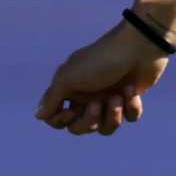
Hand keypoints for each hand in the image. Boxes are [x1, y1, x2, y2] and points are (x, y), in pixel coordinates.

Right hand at [34, 23, 172, 136]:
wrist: (138, 46)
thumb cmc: (100, 60)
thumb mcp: (69, 77)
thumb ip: (52, 98)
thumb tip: (38, 116)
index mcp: (70, 90)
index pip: (56, 118)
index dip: (61, 121)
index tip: (70, 111)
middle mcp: (87, 97)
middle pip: (80, 128)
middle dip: (90, 120)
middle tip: (98, 103)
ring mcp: (108, 99)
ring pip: (105, 128)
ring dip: (113, 115)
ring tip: (118, 96)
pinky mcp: (129, 99)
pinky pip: (129, 118)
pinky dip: (131, 107)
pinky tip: (132, 91)